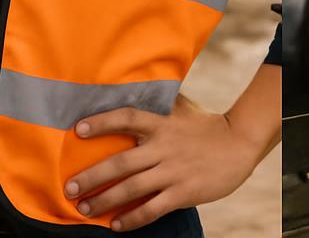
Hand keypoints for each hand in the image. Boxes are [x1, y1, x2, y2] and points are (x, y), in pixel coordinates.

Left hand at [64, 96, 265, 231]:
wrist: (239, 145)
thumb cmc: (205, 125)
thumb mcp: (181, 107)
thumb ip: (158, 101)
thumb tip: (132, 85)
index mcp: (161, 123)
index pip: (126, 118)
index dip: (102, 123)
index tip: (78, 130)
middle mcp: (163, 147)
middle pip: (121, 163)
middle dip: (92, 177)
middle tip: (70, 188)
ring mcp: (173, 172)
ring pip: (132, 189)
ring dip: (105, 200)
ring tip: (85, 209)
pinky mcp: (183, 193)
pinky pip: (152, 208)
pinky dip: (132, 219)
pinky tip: (116, 225)